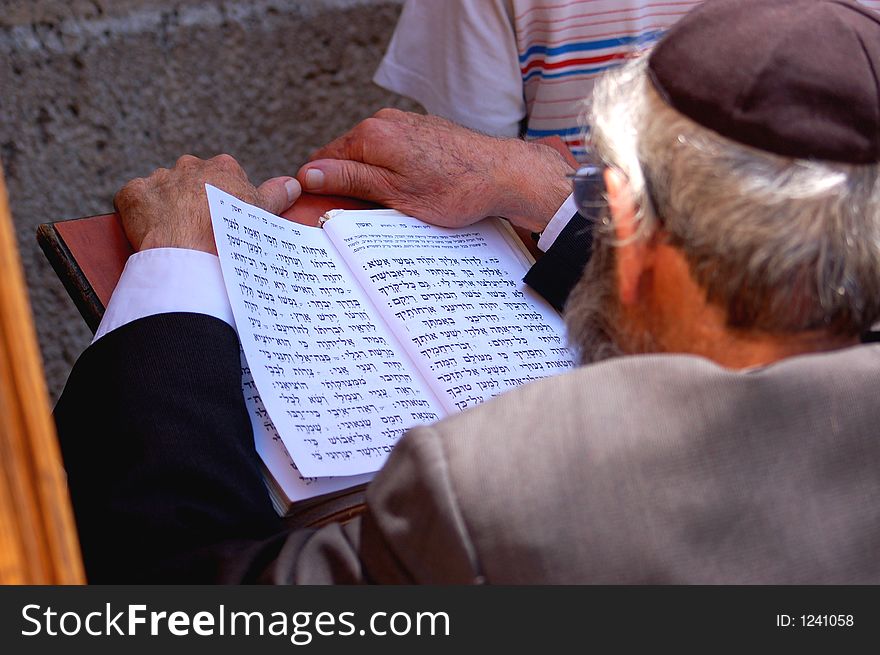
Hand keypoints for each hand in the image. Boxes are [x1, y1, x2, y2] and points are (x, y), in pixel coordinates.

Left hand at [114, 154, 301, 253]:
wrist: (191, 254)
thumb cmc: (231, 235)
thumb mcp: (262, 214)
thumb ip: (277, 194)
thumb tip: (294, 183)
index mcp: (223, 168)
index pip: (225, 180)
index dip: (226, 202)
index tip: (226, 222)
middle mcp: (190, 166)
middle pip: (193, 181)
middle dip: (195, 201)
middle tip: (202, 230)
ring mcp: (159, 178)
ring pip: (164, 190)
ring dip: (168, 207)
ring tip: (177, 235)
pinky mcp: (132, 194)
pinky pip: (135, 201)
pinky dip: (141, 215)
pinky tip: (152, 232)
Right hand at [296, 109, 572, 232]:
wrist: (505, 174)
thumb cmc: (454, 188)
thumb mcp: (394, 193)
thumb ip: (349, 179)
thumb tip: (307, 174)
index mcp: (370, 134)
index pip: (322, 161)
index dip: (320, 189)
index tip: (326, 214)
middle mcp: (385, 121)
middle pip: (347, 158)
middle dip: (349, 187)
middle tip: (363, 218)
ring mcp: (406, 124)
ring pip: (373, 158)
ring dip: (373, 183)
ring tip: (393, 208)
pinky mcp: (424, 133)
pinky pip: (395, 155)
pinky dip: (395, 174)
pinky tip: (413, 193)